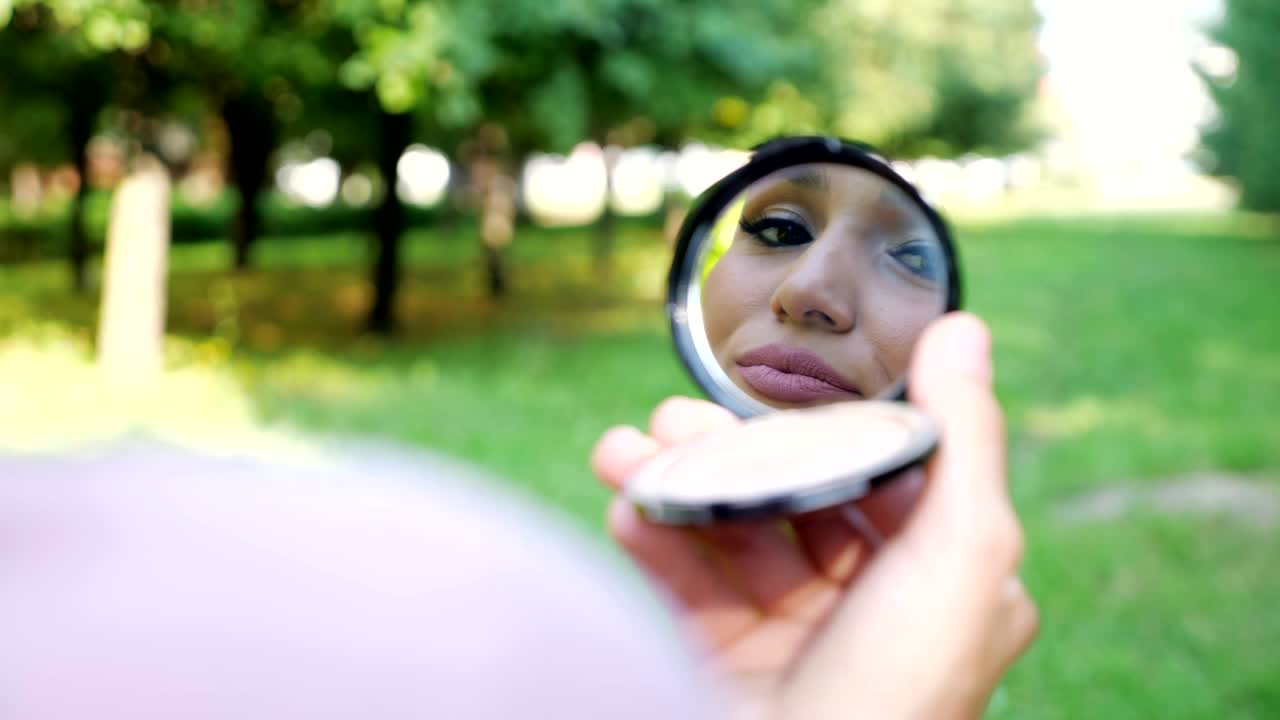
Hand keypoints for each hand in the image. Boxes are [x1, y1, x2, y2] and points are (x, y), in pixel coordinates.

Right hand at [590, 312, 1037, 718]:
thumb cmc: (894, 697)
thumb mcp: (958, 561)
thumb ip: (964, 441)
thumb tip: (965, 328)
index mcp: (940, 582)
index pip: (883, 474)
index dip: (829, 427)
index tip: (779, 391)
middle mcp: (868, 605)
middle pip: (793, 496)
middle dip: (730, 451)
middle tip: (675, 420)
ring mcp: (791, 634)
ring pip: (728, 529)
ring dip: (673, 482)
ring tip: (626, 451)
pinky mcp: (723, 657)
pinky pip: (682, 579)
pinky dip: (650, 535)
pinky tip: (625, 505)